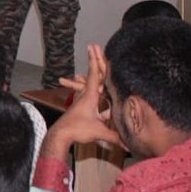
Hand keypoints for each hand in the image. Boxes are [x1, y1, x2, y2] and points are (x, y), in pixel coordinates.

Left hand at [41, 44, 124, 160]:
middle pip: (93, 75)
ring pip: (91, 85)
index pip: (95, 75)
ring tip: (94, 60)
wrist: (60, 135)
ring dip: (94, 74)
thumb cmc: (77, 130)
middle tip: (94, 46)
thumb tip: (130, 145)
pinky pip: (92, 97)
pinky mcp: (82, 108)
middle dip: (96, 60)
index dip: (95, 61)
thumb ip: (115, 137)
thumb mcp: (98, 132)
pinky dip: (96, 92)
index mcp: (90, 96)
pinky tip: (99, 91)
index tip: (93, 47)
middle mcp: (86, 95)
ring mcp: (83, 101)